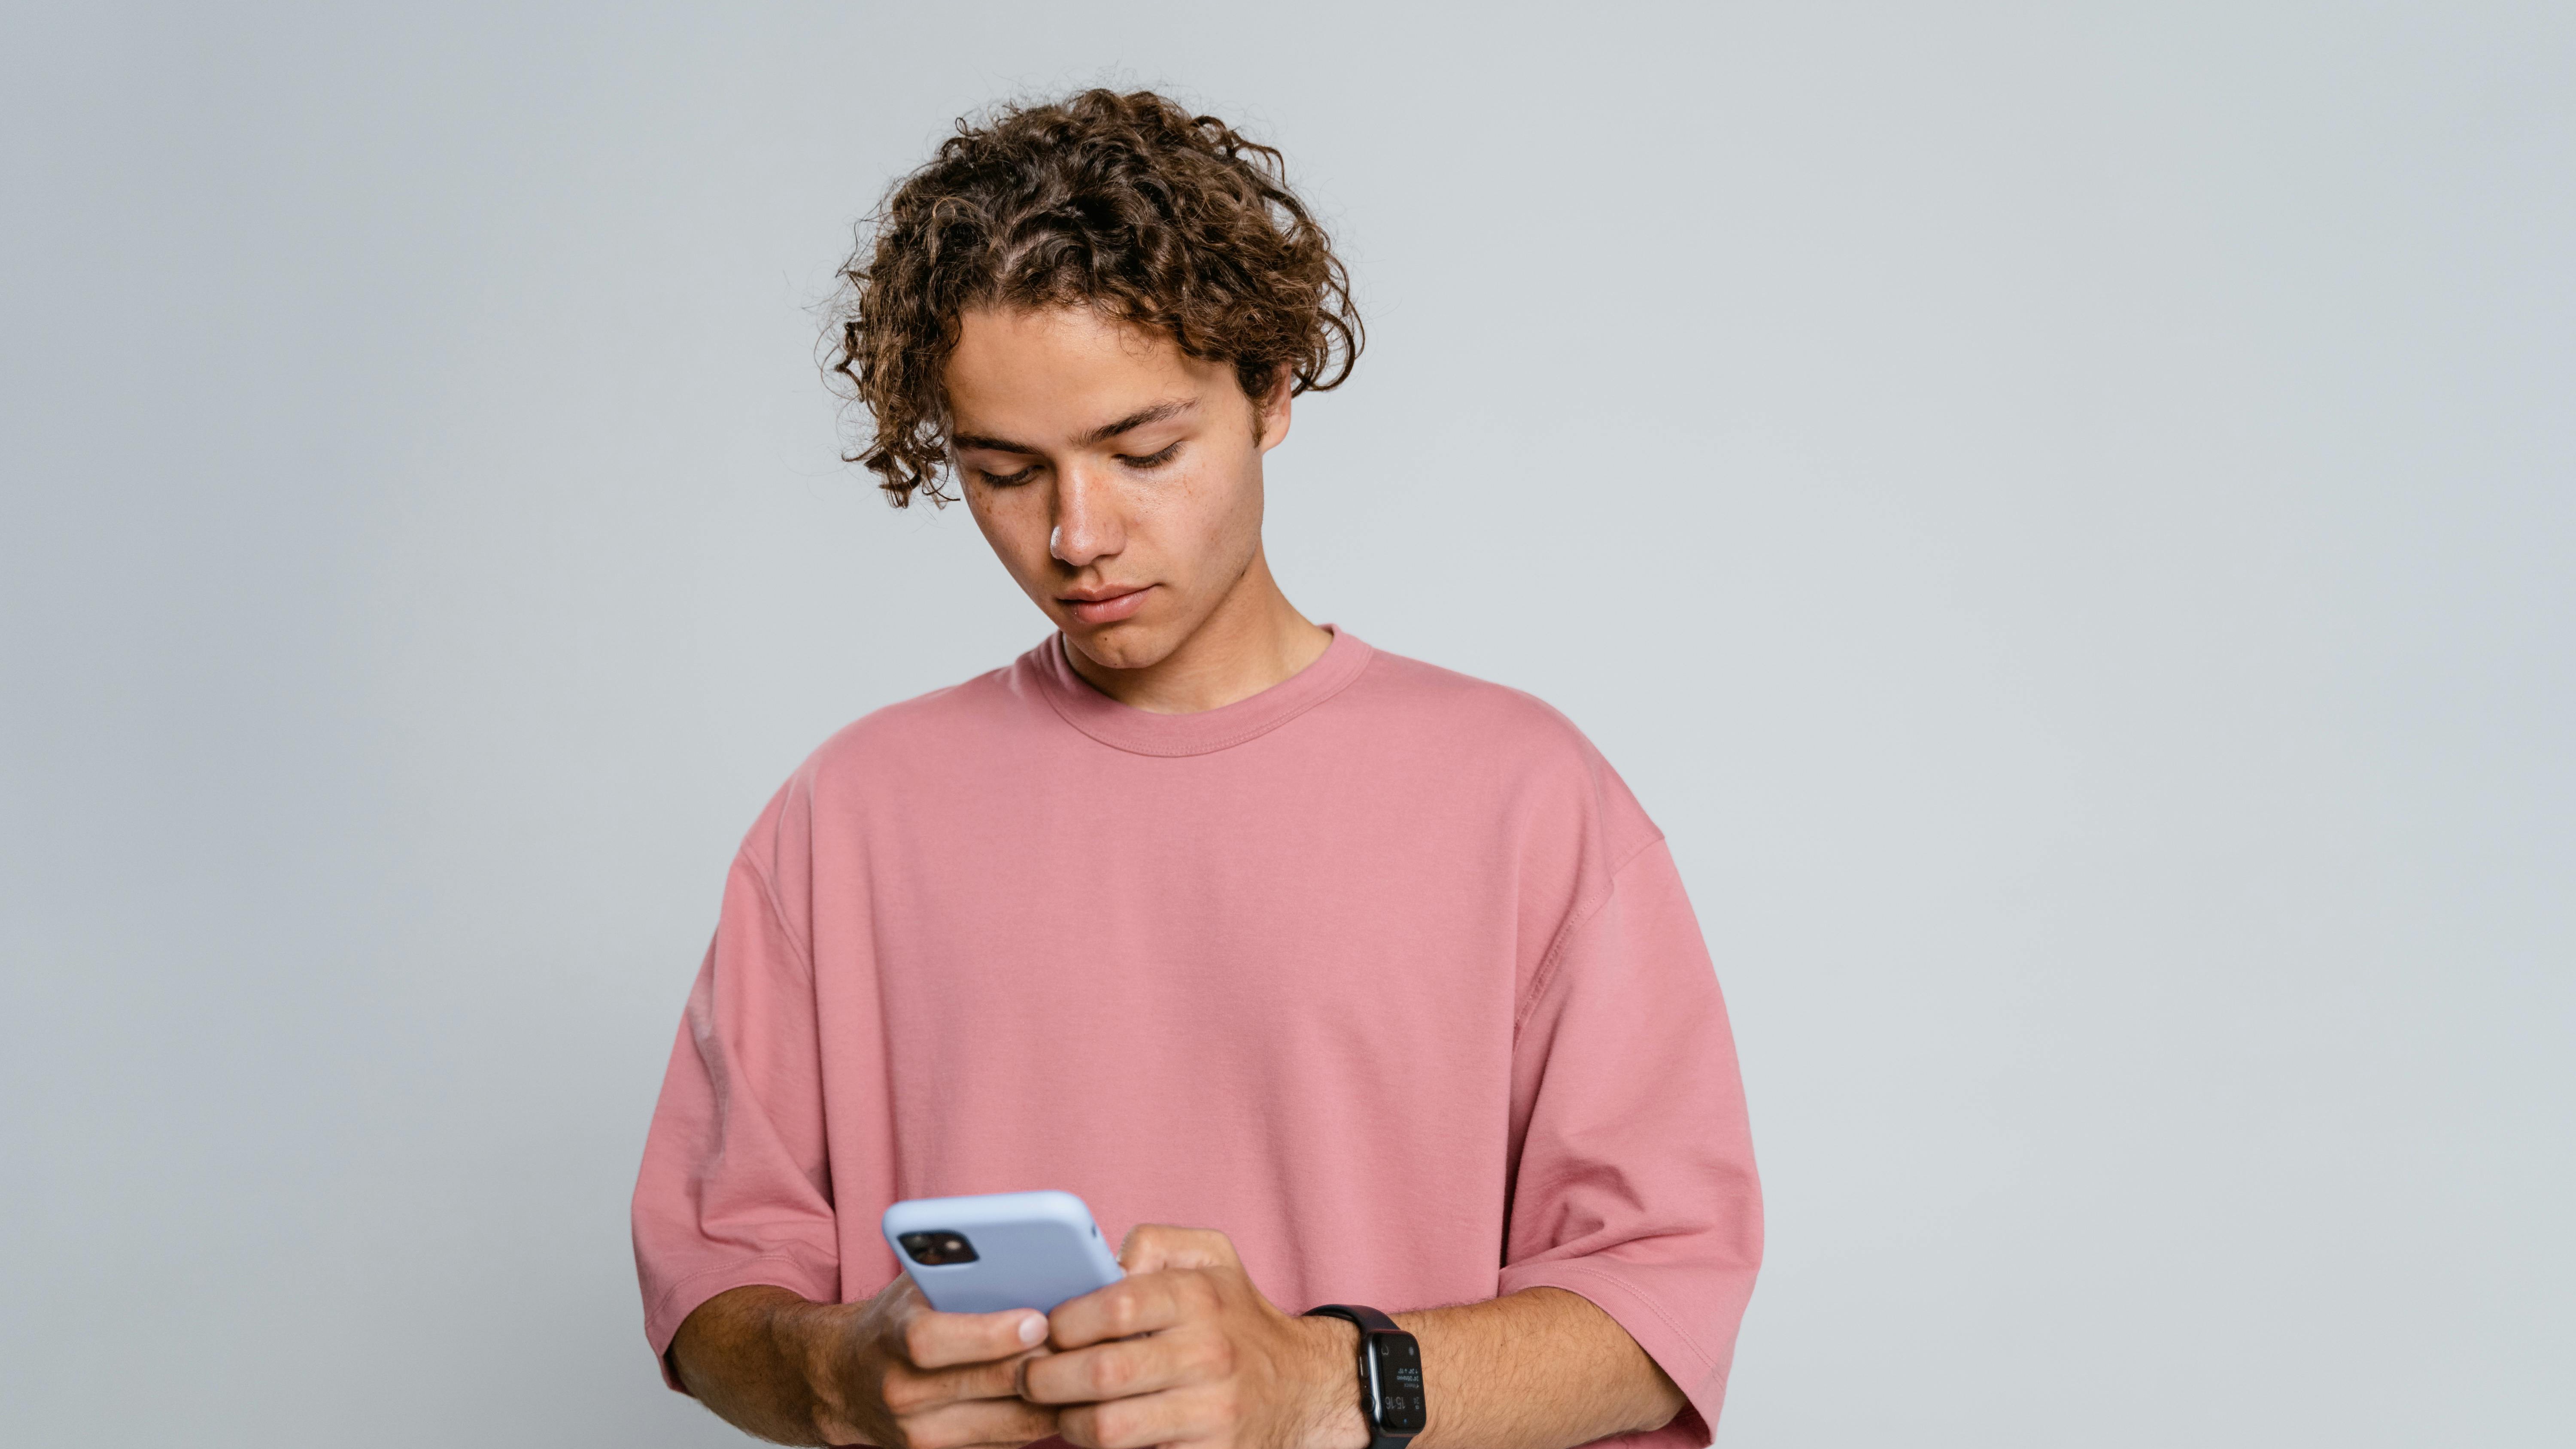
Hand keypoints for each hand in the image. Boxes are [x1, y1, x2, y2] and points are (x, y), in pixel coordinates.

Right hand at [812, 1272, 1062, 1448]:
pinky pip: (1009, 1444)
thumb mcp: (913, 1286)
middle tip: (1086, 1342)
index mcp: (892, 1337)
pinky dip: (1041, 1420)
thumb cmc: (896, 1320)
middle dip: (1043, 1363)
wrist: (842, 1381)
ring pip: (1010, 1423)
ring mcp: (921, 1435)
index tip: (1037, 1320)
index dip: (990, 1333)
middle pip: (988, 1384)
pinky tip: (1065, 1396)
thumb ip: (958, 1274)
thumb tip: (1029, 1259)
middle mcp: (902, 1392)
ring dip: (1055, 1397)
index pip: (934, 1341)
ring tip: (1089, 1368)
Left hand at [1020, 1225, 1369, 1448]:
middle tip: (1030, 1375)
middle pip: (1101, 1373)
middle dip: (1046, 1378)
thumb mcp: (1211, 1257)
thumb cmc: (1236, 1316)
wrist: (1303, 1386)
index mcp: (1201, 1298)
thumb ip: (1153, 1241)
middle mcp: (1207, 1355)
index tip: (1047, 1330)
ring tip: (1058, 1408)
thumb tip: (1100, 1261)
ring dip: (1066, 1422)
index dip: (1066, 1321)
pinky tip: (1093, 1432)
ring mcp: (1210, 1413)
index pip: (1116, 1306)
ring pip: (1108, 1429)